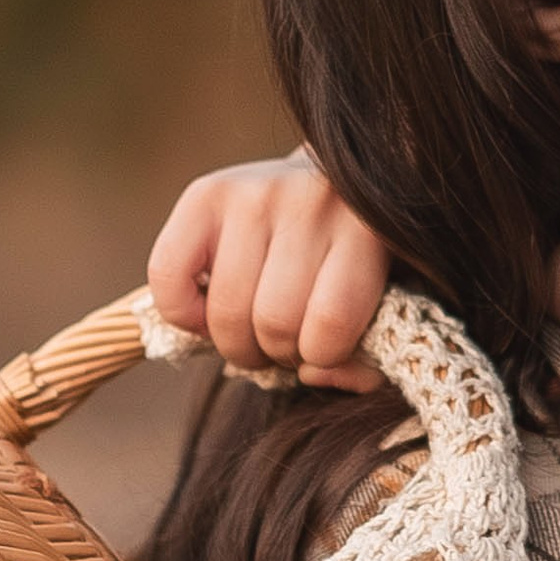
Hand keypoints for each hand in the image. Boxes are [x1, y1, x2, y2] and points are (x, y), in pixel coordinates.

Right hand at [147, 150, 390, 390]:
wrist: (328, 185)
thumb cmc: (359, 260)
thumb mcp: (390, 302)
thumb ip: (370, 355)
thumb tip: (315, 374)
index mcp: (367, 232)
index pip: (331, 323)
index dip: (320, 358)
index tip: (320, 350)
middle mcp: (311, 203)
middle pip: (275, 322)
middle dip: (277, 355)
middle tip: (283, 343)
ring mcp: (255, 194)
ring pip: (227, 311)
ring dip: (237, 343)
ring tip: (253, 330)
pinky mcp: (206, 193)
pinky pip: (168, 275)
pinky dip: (181, 312)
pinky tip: (206, 314)